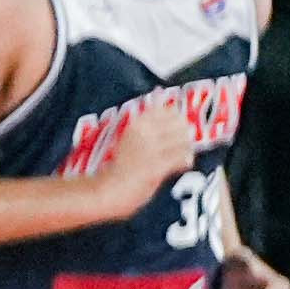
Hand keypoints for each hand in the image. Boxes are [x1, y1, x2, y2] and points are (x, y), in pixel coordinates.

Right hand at [89, 88, 198, 217]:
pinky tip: (182, 165)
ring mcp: (150, 149)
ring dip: (185, 147)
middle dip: (183, 133)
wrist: (104, 190)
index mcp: (135, 123)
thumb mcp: (127, 138)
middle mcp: (144, 133)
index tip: (174, 125)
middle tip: (178, 144)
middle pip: (179, 123)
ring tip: (179, 155)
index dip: (175, 118)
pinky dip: (185, 161)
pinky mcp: (156, 167)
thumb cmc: (116, 166)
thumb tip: (160, 97)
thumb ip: (145, 123)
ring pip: (183, 140)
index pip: (167, 110)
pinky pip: (182, 158)